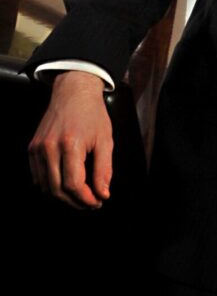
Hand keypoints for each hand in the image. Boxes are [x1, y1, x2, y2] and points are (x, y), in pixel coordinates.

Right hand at [28, 70, 112, 209]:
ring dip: (62, 196)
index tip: (97, 202)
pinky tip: (65, 185)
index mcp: (70, 144)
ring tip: (80, 196)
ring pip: (46, 186)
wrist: (73, 92)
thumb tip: (103, 194)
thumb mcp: (105, 139)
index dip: (86, 199)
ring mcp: (38, 148)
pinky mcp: (32, 148)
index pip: (74, 184)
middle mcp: (50, 147)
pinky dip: (50, 186)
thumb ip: (104, 169)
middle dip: (75, 202)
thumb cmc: (92, 114)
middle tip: (90, 203)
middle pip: (58, 190)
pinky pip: (38, 176)